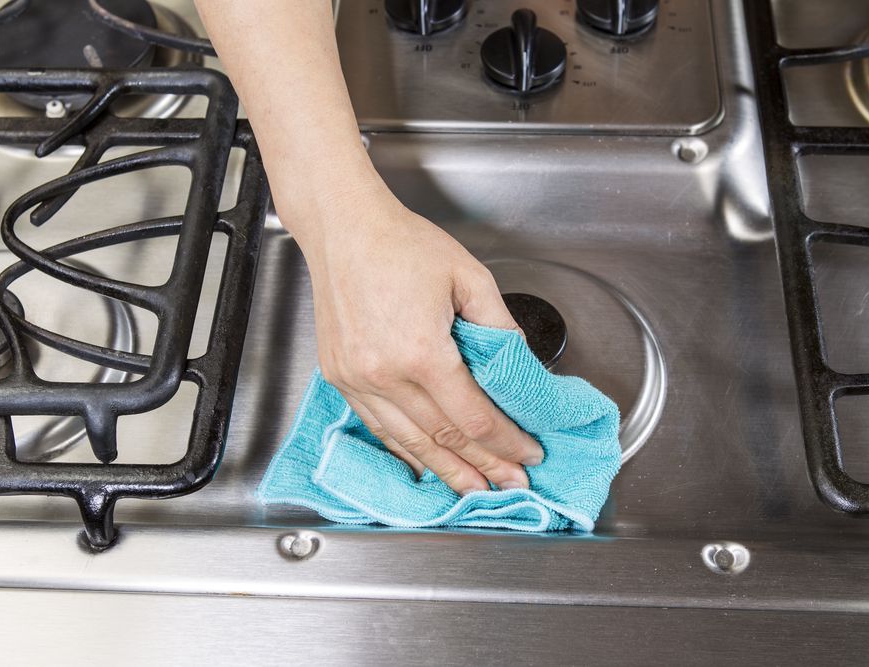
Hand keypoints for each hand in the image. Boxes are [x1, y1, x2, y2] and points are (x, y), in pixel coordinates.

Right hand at [294, 187, 543, 494]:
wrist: (343, 229)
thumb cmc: (401, 244)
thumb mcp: (468, 277)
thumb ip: (499, 327)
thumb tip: (519, 368)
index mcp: (421, 352)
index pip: (473, 416)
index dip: (506, 441)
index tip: (529, 453)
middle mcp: (384, 375)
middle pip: (443, 438)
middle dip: (482, 466)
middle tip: (510, 485)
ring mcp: (356, 380)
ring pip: (409, 441)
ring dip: (444, 471)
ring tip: (472, 490)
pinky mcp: (340, 377)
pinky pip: (378, 426)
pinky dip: (406, 450)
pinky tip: (425, 463)